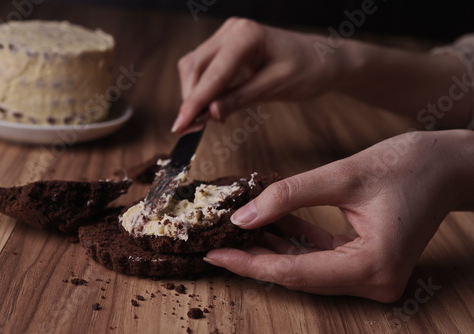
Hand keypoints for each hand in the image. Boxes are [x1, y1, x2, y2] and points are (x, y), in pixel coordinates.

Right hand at [173, 18, 342, 132]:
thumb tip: (209, 113)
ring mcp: (228, 34)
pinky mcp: (227, 44)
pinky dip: (203, 87)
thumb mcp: (275, 88)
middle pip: (195, 67)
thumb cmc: (307, 70)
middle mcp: (232, 29)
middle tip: (191, 129)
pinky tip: (211, 106)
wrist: (323, 59)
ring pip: (194, 66)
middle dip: (191, 99)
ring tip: (201, 121)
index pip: (212, 74)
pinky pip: (205, 66)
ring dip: (194, 94)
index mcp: (246, 36)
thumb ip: (240, 99)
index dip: (194, 102)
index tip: (180, 126)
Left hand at [203, 130, 473, 301]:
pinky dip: (295, 241)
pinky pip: (321, 256)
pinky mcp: (366, 261)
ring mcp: (371, 274)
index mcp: (372, 267)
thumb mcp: (342, 175)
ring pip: (306, 267)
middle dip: (256, 258)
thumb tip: (244, 216)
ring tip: (237, 232)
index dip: (250, 264)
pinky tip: (271, 224)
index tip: (215, 255)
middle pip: (298, 275)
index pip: (295, 273)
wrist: (448, 163)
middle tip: (218, 244)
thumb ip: (289, 196)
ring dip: (273, 249)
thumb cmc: (409, 165)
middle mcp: (373, 281)